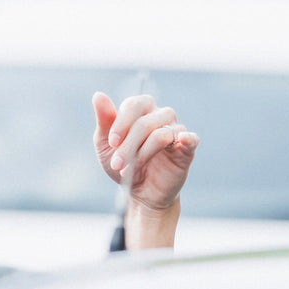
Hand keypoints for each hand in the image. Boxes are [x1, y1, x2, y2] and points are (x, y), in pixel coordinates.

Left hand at [93, 91, 198, 213]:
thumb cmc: (122, 164)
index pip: (134, 105)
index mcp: (141, 110)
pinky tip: (181, 140)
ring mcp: (175, 132)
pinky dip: (187, 138)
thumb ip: (104, 120)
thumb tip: (98, 95)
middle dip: (128, 145)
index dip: (121, 123)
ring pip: (161, 134)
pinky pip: (191, 139)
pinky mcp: (186, 150)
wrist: (138, 193)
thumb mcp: (106, 145)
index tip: (112, 143)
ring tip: (131, 169)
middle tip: (117, 164)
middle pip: (146, 122)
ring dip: (143, 153)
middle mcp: (160, 116)